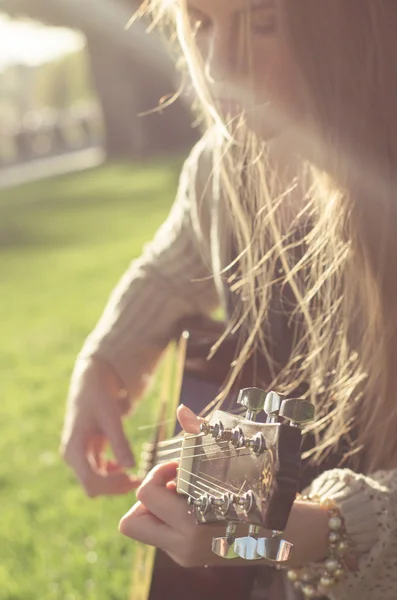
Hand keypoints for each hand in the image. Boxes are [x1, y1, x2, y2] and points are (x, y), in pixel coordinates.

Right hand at [61, 356, 140, 496]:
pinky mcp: (88, 452)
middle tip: (140, 481)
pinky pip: (100, 472)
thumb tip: (130, 466)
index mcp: (74, 449)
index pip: (91, 482)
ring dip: (115, 482)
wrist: (92, 381)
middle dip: (115, 487)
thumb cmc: (99, 396)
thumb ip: (120, 442)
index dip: (113, 486)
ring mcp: (80, 455)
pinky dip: (113, 473)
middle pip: (93, 486)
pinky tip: (127, 465)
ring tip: (137, 475)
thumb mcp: (111, 417)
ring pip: (97, 481)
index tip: (134, 479)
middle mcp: (73, 456)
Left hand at [119, 406, 329, 568]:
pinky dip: (170, 517)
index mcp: (192, 523)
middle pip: (130, 524)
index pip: (145, 496)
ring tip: (185, 494)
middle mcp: (183, 545)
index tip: (179, 466)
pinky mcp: (188, 558)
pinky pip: (162, 534)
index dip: (157, 474)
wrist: (285, 536)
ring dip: (156, 509)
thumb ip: (202, 434)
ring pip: (144, 530)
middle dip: (146, 499)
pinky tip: (195, 505)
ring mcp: (184, 555)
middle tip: (172, 484)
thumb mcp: (234, 461)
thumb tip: (182, 411)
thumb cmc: (260, 492)